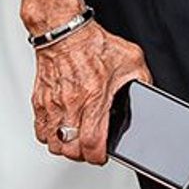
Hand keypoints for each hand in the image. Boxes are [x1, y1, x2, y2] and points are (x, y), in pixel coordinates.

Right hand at [30, 22, 151, 165]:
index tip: (102, 155)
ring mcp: (53, 104)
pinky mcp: (40, 100)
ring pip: (53, 143)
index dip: (98, 156)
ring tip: (75, 140)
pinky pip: (40, 130)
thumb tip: (149, 96)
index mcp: (93, 97)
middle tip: (90, 147)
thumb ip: (142, 81)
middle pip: (70, 149)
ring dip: (65, 147)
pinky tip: (60, 129)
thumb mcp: (131, 60)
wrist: (65, 31)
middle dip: (82, 155)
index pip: (91, 143)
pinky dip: (49, 135)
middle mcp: (71, 104)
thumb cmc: (94, 44)